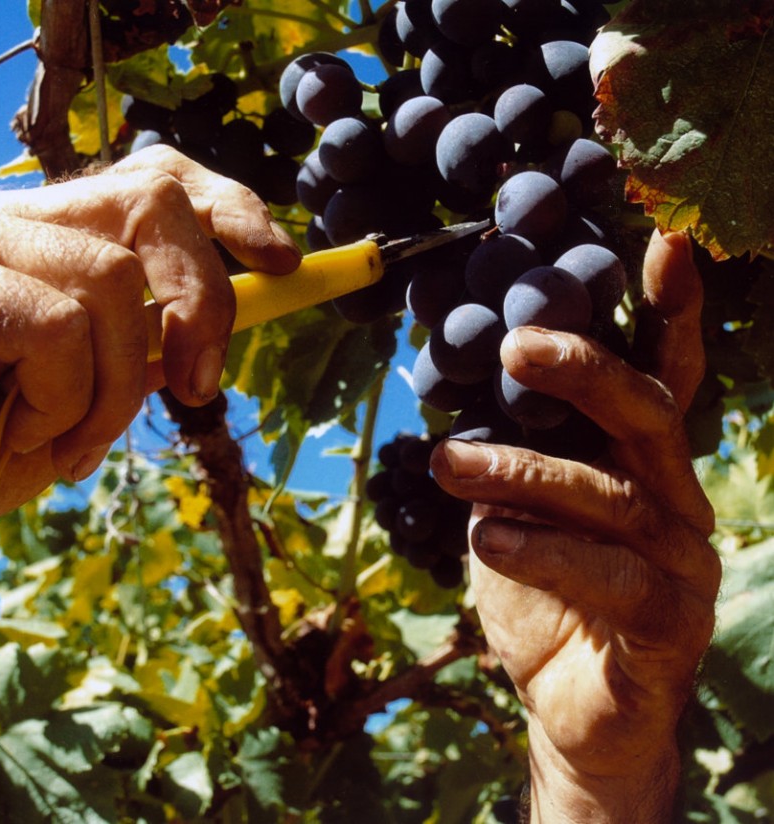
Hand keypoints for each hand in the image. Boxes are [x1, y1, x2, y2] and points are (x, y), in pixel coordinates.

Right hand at [0, 146, 299, 600]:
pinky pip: (53, 325)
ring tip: (73, 439)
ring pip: (111, 279)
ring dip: (116, 385)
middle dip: (203, 301)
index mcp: (60, 239)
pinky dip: (61, 397)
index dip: (232, 211)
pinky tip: (23, 429)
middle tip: (199, 388)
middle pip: (155, 201)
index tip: (283, 263)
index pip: (160, 181)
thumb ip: (142, 360)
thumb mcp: (85, 402)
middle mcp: (21, 218)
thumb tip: (203, 343)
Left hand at [430, 231, 720, 821]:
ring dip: (524, 472)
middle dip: (584, 372)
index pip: (662, 373)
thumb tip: (452, 365)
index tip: (659, 240)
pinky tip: (485, 538)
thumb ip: (506, 446)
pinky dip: (540, 551)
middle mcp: (674, 499)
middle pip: (647, 414)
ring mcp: (680, 564)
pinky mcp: (667, 626)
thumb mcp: (514, 506)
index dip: (668, 309)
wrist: (570, 707)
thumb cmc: (545, 593)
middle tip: (514, 347)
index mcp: (641, 461)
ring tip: (451, 463)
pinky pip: (608, 578)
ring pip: (611, 497)